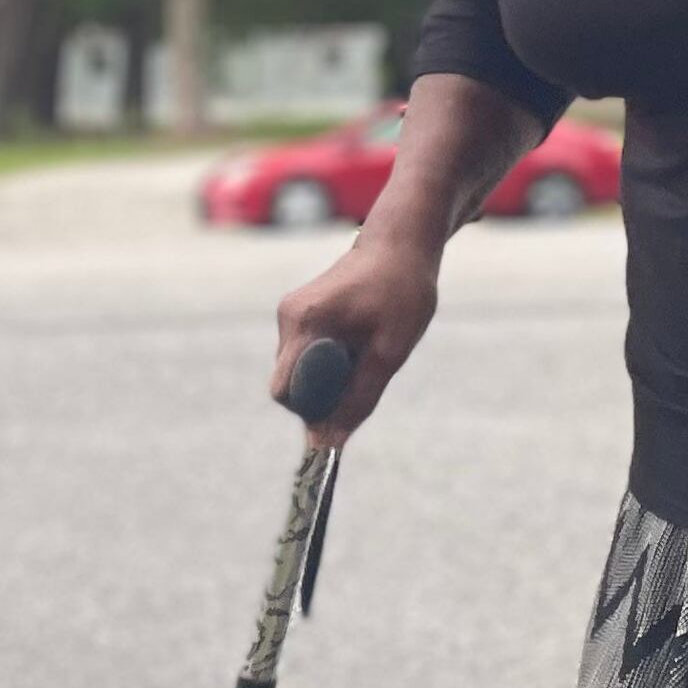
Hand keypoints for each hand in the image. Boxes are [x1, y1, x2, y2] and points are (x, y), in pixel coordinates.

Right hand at [269, 229, 440, 444]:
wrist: (401, 243)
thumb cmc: (402, 292)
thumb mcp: (390, 351)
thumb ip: (359, 398)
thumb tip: (330, 443)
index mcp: (306, 322)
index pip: (285, 391)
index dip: (314, 410)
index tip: (348, 407)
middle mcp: (288, 317)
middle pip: (289, 386)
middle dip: (324, 394)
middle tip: (366, 374)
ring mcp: (290, 314)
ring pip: (298, 373)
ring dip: (329, 377)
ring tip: (367, 350)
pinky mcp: (298, 314)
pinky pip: (304, 356)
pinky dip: (328, 362)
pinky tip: (358, 341)